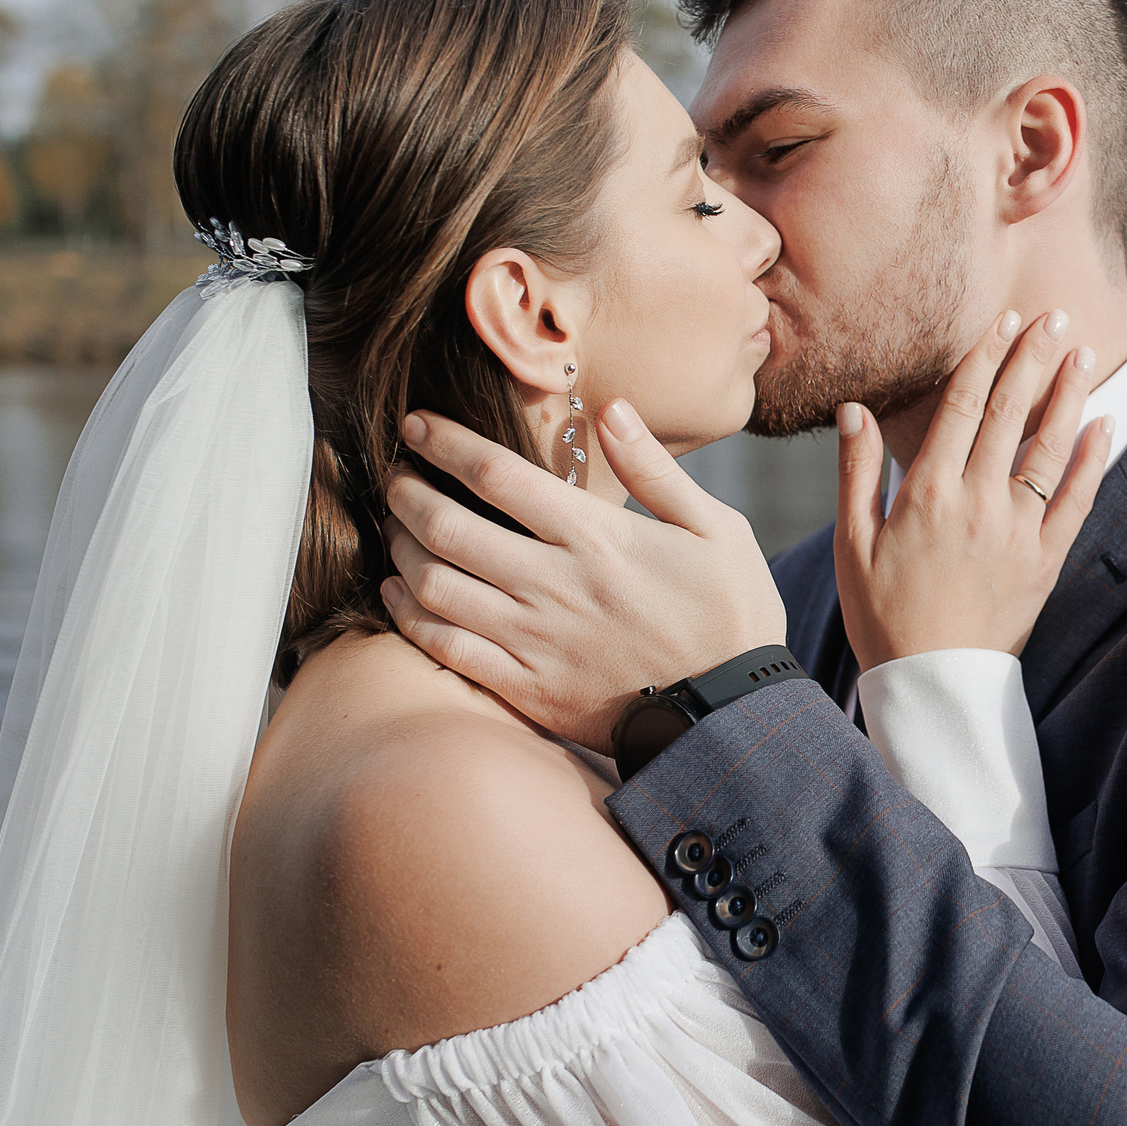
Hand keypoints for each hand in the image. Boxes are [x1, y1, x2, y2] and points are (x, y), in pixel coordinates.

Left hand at [380, 402, 785, 751]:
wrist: (733, 716)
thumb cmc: (731, 616)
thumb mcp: (717, 530)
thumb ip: (655, 470)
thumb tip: (611, 409)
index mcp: (598, 537)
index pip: (497, 475)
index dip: (444, 442)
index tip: (414, 423)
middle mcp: (554, 585)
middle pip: (448, 527)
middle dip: (406, 492)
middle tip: (393, 475)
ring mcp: (534, 640)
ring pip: (434, 587)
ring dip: (400, 549)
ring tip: (395, 529)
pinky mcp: (526, 688)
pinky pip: (444, 649)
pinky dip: (407, 617)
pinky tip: (396, 593)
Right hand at [835, 308, 1114, 669]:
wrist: (932, 683)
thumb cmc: (882, 614)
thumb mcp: (851, 544)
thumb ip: (856, 472)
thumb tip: (853, 409)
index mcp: (928, 494)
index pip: (962, 407)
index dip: (985, 357)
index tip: (1004, 320)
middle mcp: (977, 504)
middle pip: (1010, 413)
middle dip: (1033, 358)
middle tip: (1055, 316)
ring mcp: (1017, 531)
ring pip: (1048, 448)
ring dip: (1067, 395)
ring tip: (1083, 352)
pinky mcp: (1046, 561)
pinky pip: (1076, 501)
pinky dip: (1091, 460)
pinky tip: (1103, 423)